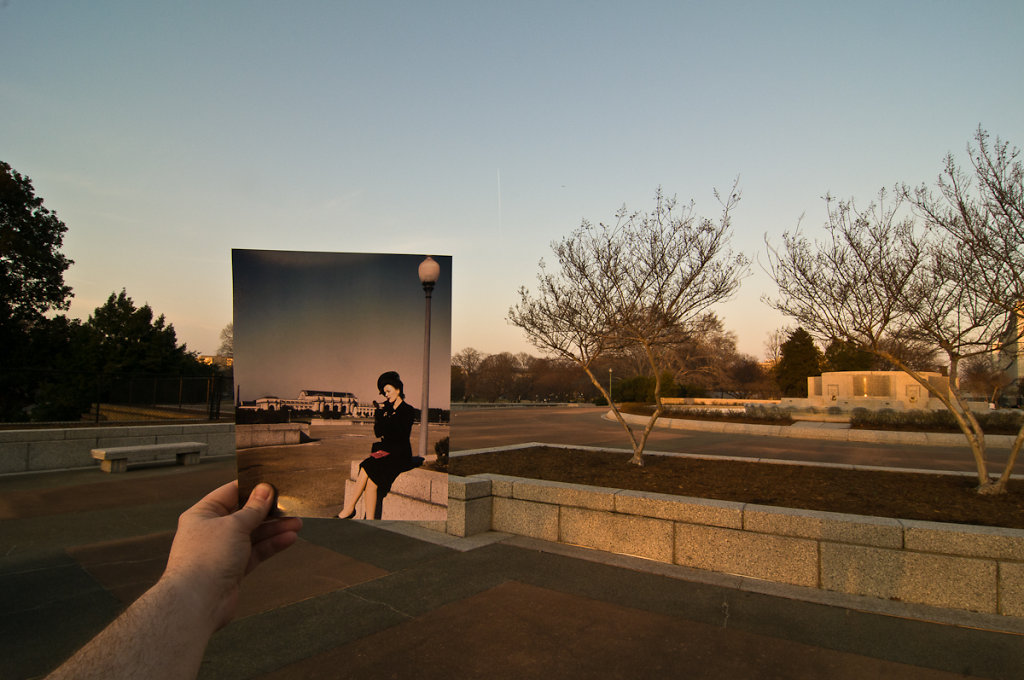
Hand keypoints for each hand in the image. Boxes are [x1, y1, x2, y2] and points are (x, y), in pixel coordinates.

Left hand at [162, 481, 301, 630]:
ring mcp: (223, 551)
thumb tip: (265, 490)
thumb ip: (253, 509)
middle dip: (268, 512)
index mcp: (203, 514)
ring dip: (274, 529)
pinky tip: (288, 539)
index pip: (230, 494)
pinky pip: (255, 552)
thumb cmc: (206, 559)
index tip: (272, 483)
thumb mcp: (234, 525)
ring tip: (297, 523)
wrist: (197, 602)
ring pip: (253, 535)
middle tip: (290, 505)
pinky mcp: (233, 569)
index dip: (251, 488)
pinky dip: (271, 545)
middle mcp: (211, 531)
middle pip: (244, 515)